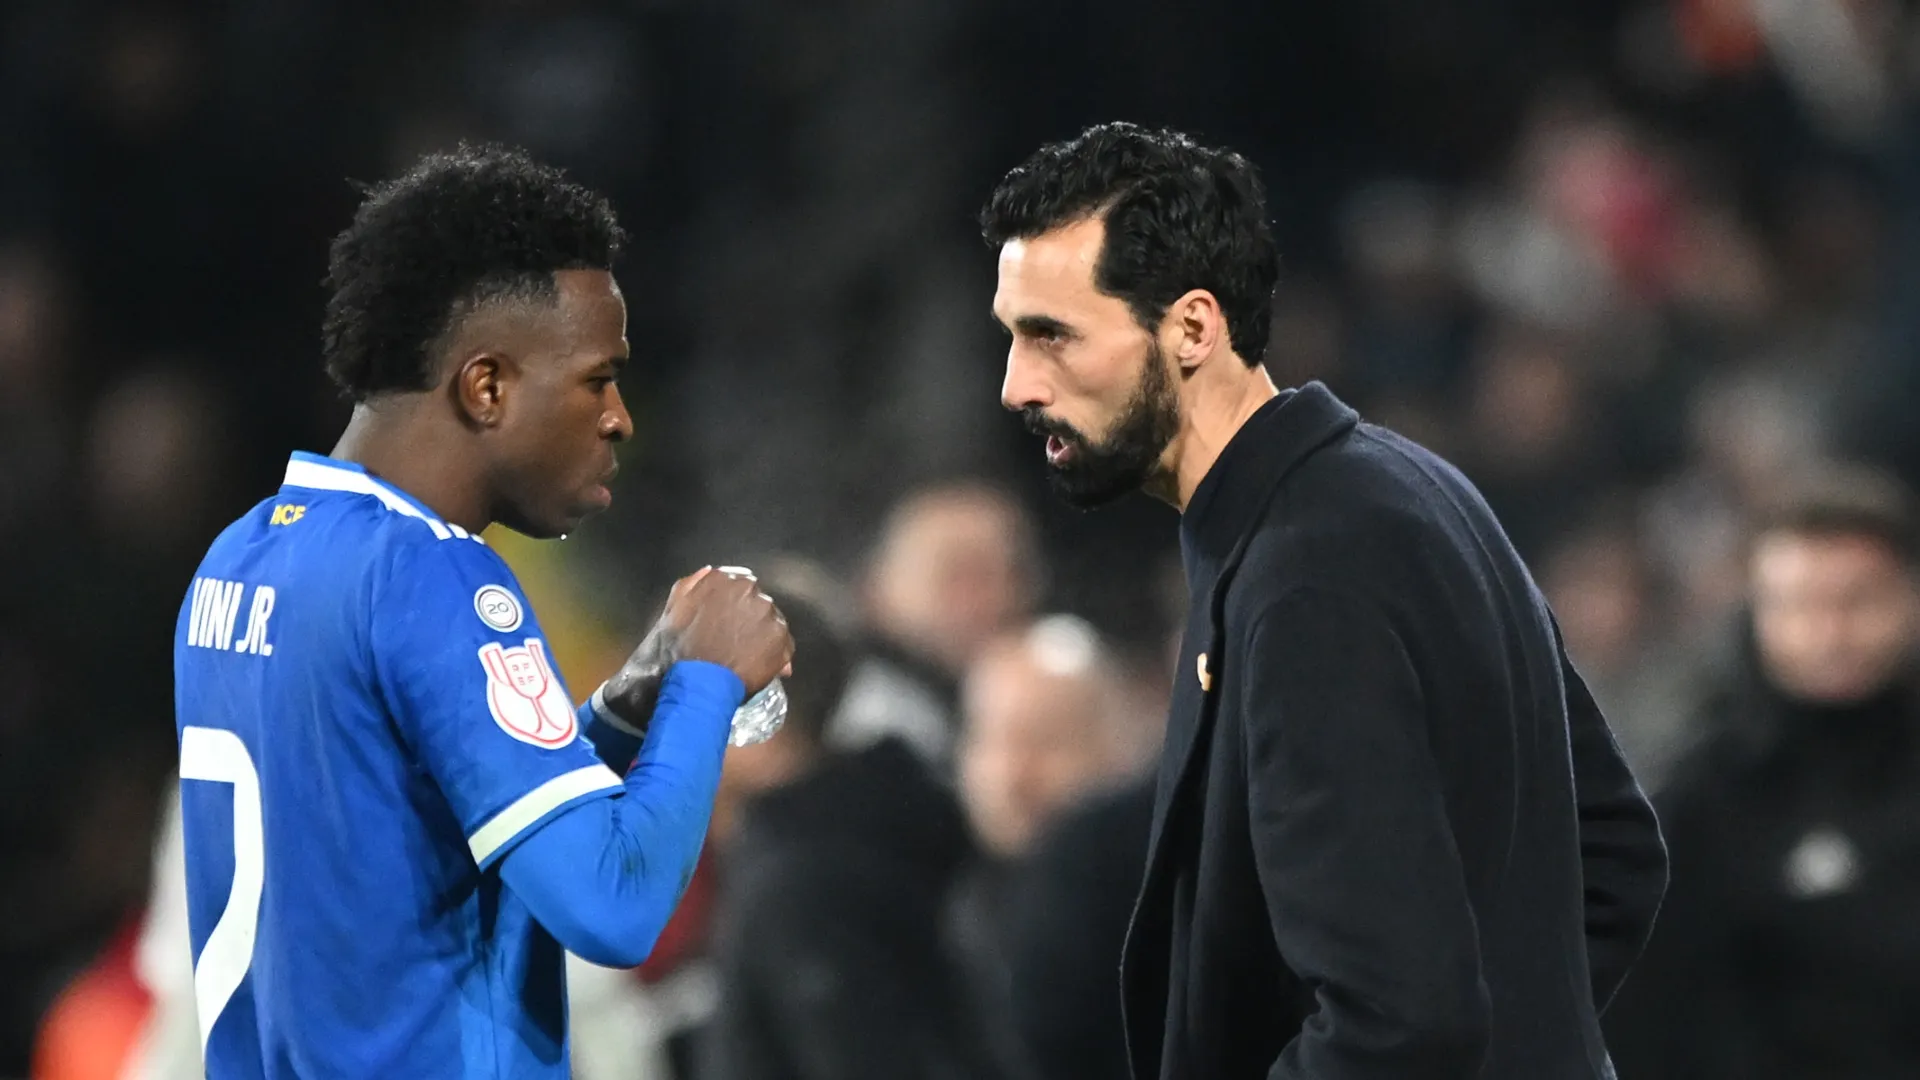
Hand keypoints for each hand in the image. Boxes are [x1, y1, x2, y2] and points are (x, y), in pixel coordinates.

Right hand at [671, 567, 792, 695]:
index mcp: (723, 579)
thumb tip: (708, 571)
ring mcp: (767, 613)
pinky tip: (756, 665)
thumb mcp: (674, 610)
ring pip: (771, 621)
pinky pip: (783, 643)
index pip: (739, 583)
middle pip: (757, 601)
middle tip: (735, 640)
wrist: (698, 685)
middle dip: (749, 618)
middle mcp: (749, 590)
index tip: (729, 620)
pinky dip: (775, 653)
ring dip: (762, 635)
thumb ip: (691, 585)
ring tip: (744, 655)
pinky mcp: (781, 637)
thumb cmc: (681, 650)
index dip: (735, 604)